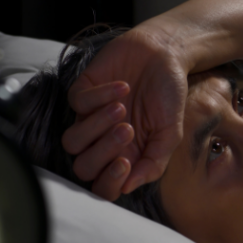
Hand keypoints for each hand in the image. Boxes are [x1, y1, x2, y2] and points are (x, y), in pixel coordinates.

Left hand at [63, 27, 190, 200]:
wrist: (165, 54)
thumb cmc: (169, 95)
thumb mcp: (171, 133)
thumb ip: (154, 163)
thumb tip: (128, 188)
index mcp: (125, 157)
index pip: (103, 187)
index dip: (108, 182)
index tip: (126, 163)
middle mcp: (103, 142)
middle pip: (83, 167)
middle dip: (103, 151)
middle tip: (128, 130)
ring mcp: (89, 118)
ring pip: (72, 141)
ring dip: (96, 126)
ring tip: (122, 108)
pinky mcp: (82, 92)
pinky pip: (77, 104)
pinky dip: (99, 96)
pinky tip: (122, 86)